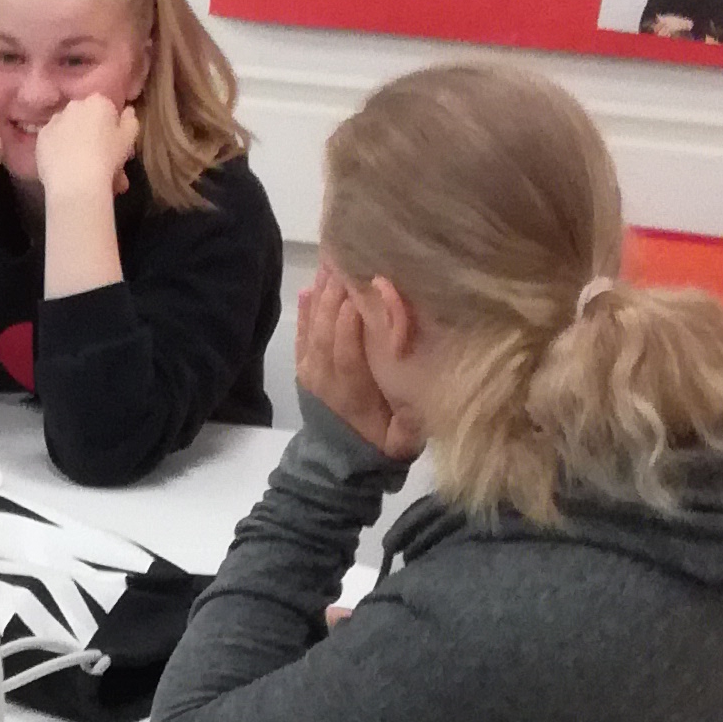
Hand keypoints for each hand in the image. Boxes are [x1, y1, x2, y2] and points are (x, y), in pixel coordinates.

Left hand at [32, 90, 138, 209]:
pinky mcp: (41, 138)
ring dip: (75, 142)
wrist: (76, 181)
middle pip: (86, 119)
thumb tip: (127, 111)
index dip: (111, 128)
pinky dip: (59, 151)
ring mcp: (54, 121)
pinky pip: (54, 142)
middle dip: (93, 135)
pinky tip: (66, 168)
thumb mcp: (129, 139)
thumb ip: (130, 121)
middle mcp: (74, 105)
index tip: (114, 145)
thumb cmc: (108, 157)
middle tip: (100, 160)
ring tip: (83, 168)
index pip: (107, 109)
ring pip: (69, 130)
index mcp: (97, 102)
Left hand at [294, 261, 412, 457]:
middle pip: (326, 329)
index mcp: (351, 393)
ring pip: (312, 326)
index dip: (351, 321)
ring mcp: (311, 371)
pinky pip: (302, 333)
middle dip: (335, 294)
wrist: (338, 462)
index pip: (346, 350)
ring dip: (321, 294)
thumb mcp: (402, 444)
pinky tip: (309, 286)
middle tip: (349, 259)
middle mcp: (325, 378)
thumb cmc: (379, 446)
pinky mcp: (304, 368)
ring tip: (332, 261)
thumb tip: (420, 405)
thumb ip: (410, 425)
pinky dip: (304, 309)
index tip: (367, 288)